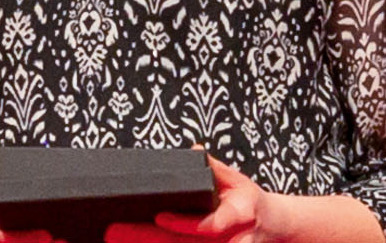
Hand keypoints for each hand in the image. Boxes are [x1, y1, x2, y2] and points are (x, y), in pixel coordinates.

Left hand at [105, 156, 268, 242]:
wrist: (271, 227)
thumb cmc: (250, 203)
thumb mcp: (238, 180)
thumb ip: (215, 169)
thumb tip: (194, 152)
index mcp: (240, 215)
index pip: (211, 225)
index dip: (184, 223)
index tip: (160, 216)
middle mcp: (231, 240)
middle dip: (146, 238)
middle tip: (114, 232)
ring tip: (116, 237)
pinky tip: (133, 241)